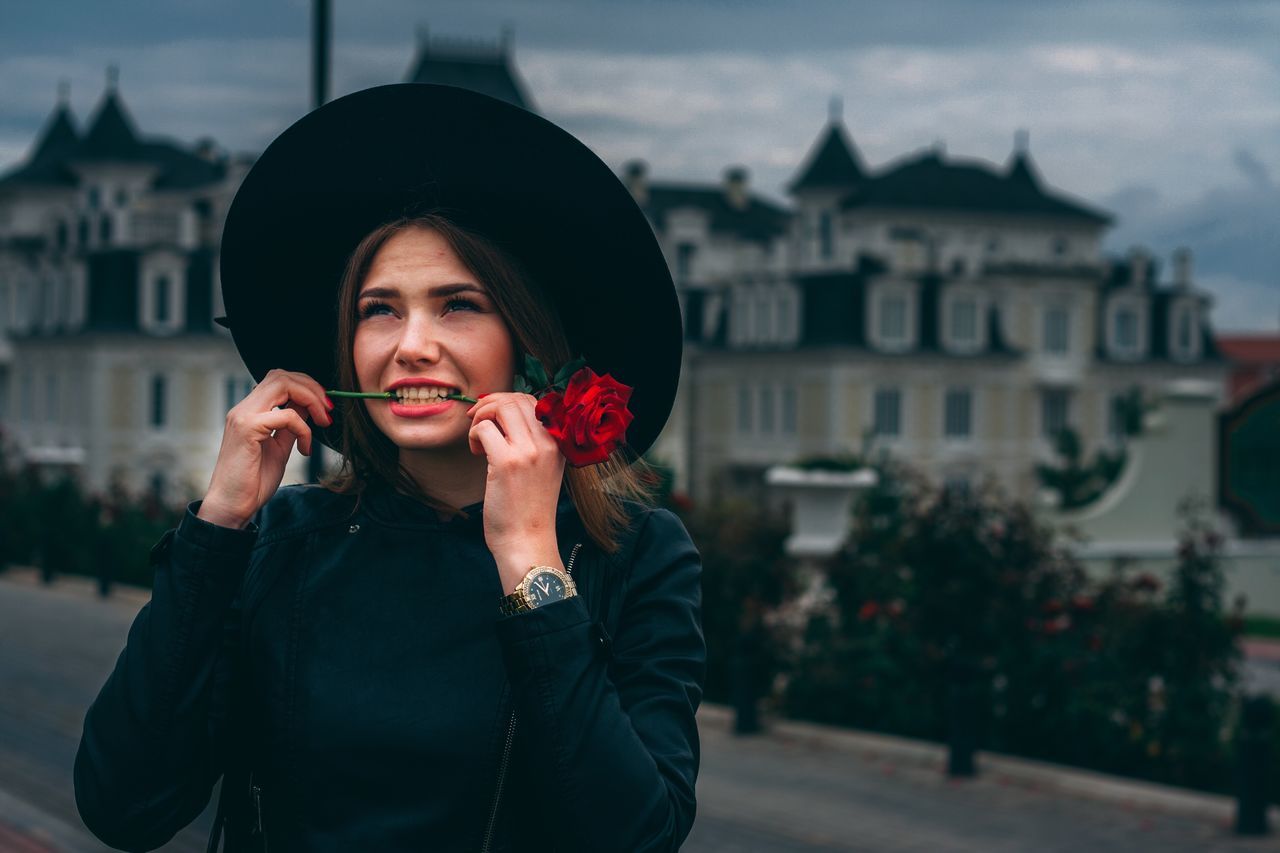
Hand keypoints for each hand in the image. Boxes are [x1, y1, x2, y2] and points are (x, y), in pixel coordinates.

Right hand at [198, 369, 332, 528]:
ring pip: (282, 384)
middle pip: (281, 375)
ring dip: (310, 399)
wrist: (232, 506)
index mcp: (250, 411)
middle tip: (328, 410)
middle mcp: (243, 408)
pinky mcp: (247, 429)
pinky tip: (304, 449)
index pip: (279, 380)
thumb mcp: (279, 446)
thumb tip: (308, 407)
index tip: (325, 407)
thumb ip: (291, 425)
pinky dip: (303, 429)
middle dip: (312, 388)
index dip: (306, 387)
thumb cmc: (253, 481)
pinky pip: (286, 415)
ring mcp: (243, 417)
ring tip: (322, 422)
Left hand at [467, 392, 566, 592]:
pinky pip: (484, 429)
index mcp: (559, 444)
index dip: (509, 401)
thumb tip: (505, 417)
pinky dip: (474, 435)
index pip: (536, 402)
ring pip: (501, 408)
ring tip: (478, 440)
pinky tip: (477, 453)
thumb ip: (535, 445)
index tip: (493, 414)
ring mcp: (528, 452)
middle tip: (477, 421)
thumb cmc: (529, 510)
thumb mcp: (544, 471)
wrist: (527, 541)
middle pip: (517, 400)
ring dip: (482, 417)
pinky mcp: (506, 463)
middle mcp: (547, 443)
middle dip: (491, 404)